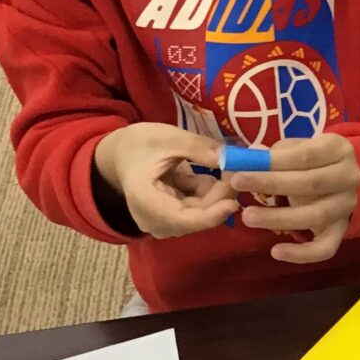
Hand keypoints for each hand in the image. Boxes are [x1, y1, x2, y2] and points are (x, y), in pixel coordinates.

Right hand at [94, 124, 237, 238]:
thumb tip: (229, 158)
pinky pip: (197, 209)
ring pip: (200, 213)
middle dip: (220, 195)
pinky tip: (209, 174)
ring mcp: (162, 221)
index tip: (233, 202)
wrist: (121, 154)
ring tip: (225, 167)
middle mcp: (153, 219)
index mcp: (144, 200)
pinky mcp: (172, 219)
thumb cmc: (139, 143)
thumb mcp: (167, 137)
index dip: (211, 215)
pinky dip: (207, 192)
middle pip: (195, 216)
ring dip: (215, 192)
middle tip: (238, 170)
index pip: (181, 219)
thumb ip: (198, 147)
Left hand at [228, 132, 359, 263]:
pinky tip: (276, 252)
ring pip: (316, 215)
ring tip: (248, 217)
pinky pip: (326, 248)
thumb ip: (271, 155)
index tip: (243, 165)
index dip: (274, 162)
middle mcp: (350, 177)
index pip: (306, 155)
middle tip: (237, 184)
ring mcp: (347, 206)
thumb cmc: (309, 160)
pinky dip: (302, 254)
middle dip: (271, 184)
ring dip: (279, 218)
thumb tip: (243, 160)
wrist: (337, 178)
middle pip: (311, 183)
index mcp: (338, 149)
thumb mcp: (293, 148)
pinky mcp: (342, 230)